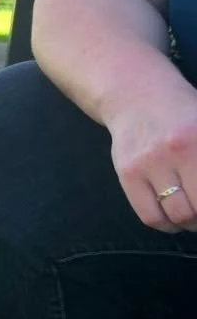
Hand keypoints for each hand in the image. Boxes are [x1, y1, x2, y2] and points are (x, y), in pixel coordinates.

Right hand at [106, 75, 196, 232]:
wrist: (136, 94)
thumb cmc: (184, 114)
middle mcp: (177, 150)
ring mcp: (149, 163)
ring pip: (178, 215)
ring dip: (191, 223)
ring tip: (193, 215)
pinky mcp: (128, 173)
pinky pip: (150, 216)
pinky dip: (166, 224)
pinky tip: (171, 216)